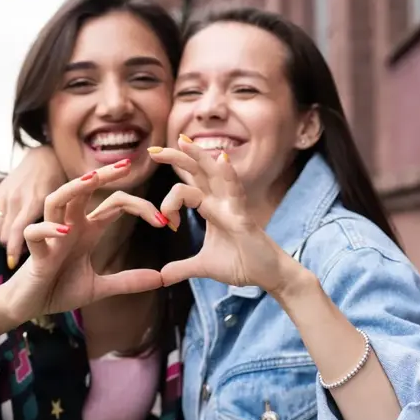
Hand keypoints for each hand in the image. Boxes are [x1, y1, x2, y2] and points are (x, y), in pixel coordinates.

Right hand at [0, 146, 66, 269]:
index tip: (12, 264)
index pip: (16, 232)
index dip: (13, 251)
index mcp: (34, 202)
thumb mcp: (66, 201)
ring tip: (16, 240)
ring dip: (3, 237)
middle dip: (11, 247)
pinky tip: (4, 224)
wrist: (47, 156)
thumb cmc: (61, 182)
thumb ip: (60, 220)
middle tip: (22, 253)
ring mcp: (4, 194)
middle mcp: (16, 199)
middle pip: (3, 235)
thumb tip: (63, 240)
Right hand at [3, 163, 168, 321]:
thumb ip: (128, 281)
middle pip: (84, 189)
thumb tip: (161, 279)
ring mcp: (50, 237)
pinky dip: (46, 228)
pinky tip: (63, 230)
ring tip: (91, 180)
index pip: (114, 205)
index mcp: (86, 230)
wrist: (29, 307)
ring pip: (56, 200)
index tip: (163, 221)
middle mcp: (69, 226)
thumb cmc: (58, 290)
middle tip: (126, 164)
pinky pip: (35, 233)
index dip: (139, 207)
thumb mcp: (99, 288)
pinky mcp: (35, 254)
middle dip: (104, 175)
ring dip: (72, 189)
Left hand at [149, 137, 298, 291]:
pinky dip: (229, 175)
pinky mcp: (243, 217)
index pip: (186, 187)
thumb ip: (182, 268)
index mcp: (210, 207)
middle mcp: (221, 201)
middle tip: (152, 151)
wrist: (266, 276)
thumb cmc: (241, 264)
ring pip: (214, 173)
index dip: (168, 199)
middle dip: (176, 158)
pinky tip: (222, 160)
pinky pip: (235, 192)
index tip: (163, 221)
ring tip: (183, 142)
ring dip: (199, 156)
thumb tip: (161, 277)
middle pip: (198, 170)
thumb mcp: (204, 266)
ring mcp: (233, 206)